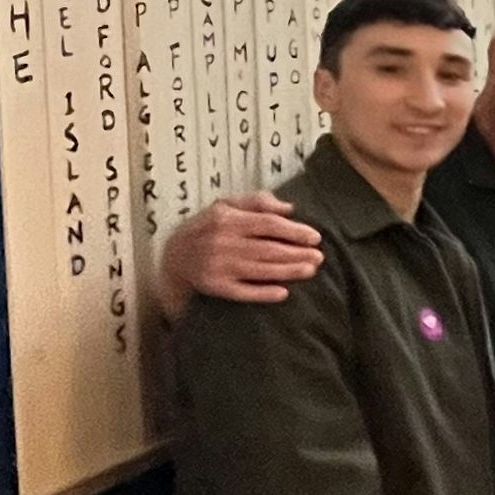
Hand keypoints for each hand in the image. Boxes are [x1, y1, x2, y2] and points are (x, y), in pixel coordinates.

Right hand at [159, 192, 322, 317]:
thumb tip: (289, 208)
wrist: (174, 256)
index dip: (294, 231)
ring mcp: (219, 266)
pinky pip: (244, 292)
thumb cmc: (208, 227)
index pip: (268, 224)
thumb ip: (257, 202)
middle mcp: (223, 242)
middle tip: (319, 257)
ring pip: (261, 270)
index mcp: (228, 219)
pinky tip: (283, 292)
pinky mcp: (216, 286)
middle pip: (268, 249)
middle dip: (297, 253)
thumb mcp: (226, 205)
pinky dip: (264, 293)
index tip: (315, 237)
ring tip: (310, 270)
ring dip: (288, 271)